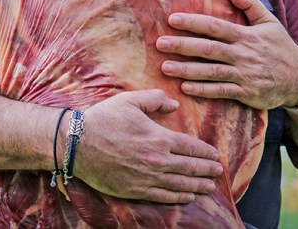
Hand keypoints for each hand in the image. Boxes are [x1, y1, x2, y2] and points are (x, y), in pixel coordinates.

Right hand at [73, 89, 222, 203]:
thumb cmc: (104, 119)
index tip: (215, 154)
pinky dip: (179, 197)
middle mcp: (157, 160)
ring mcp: (147, 177)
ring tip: (210, 186)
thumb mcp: (130, 101)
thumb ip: (155, 99)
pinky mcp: (135, 190)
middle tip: (219, 171)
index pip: (190, 147)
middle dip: (207, 170)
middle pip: (189, 167)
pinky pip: (163, 196)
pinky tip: (188, 196)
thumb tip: (174, 105)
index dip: (205, 152)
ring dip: (198, 185)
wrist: (78, 143)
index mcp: (158, 137)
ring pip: (180, 184)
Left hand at [155, 0, 297, 109]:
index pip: (215, 27)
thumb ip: (250, 5)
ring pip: (210, 72)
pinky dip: (203, 90)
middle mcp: (243, 54)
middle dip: (182, 45)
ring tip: (165, 67)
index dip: (193, 23)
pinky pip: (221, 91)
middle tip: (160, 43)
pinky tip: (185, 88)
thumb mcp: (270, 23)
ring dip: (187, 70)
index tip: (172, 19)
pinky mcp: (246, 93)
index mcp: (246, 36)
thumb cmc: (281, 48)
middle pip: (208, 49)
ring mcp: (244, 75)